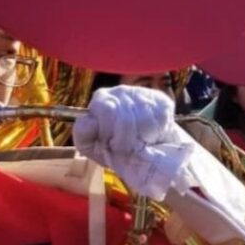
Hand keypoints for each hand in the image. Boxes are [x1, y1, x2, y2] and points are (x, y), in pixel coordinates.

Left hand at [73, 85, 194, 198]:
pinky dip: (153, 135)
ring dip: (139, 139)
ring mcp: (143, 94)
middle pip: (125, 116)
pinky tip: (150, 136)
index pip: (106, 109)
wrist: (144, 153)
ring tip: (137, 142)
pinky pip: (158, 121)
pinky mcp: (162, 101)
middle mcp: (121, 91)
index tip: (109, 143)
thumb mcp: (92, 146)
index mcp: (101, 99)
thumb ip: (83, 134)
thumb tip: (89, 121)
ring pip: (143, 119)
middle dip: (124, 139)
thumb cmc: (114, 148)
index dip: (108, 133)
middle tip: (124, 147)